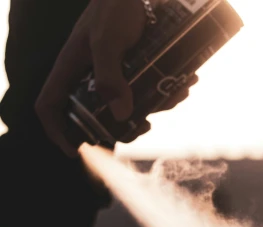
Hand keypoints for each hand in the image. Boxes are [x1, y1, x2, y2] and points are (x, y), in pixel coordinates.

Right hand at [35, 0, 193, 155]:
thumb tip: (122, 116)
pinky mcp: (134, 67)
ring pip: (129, 104)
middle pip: (96, 116)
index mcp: (71, 69)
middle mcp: (89, 75)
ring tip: (178, 92)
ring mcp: (113, 73)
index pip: (50, 106)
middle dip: (123, 126)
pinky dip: (167, 90)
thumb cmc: (114, 9)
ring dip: (156, 105)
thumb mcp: (108, 41)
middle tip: (145, 125)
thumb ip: (110, 77)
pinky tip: (186, 80)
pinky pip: (148, 89)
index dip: (57, 131)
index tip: (74, 150)